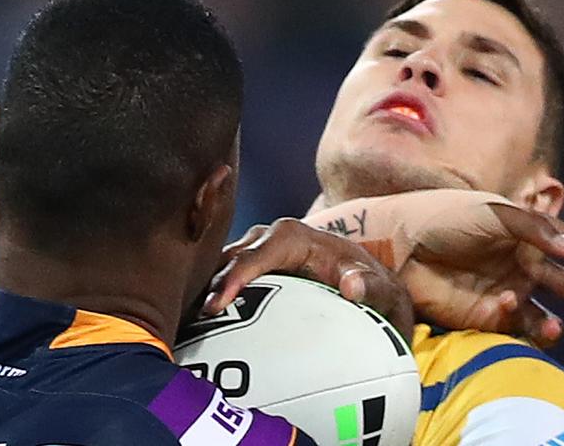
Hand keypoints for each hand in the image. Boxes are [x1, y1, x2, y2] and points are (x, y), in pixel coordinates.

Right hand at [203, 218, 413, 340]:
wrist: (361, 281)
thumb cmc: (368, 283)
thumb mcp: (379, 287)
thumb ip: (370, 285)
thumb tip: (352, 286)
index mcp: (293, 237)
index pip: (258, 252)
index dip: (237, 275)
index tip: (218, 305)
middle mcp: (267, 239)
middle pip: (230, 259)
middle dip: (208, 286)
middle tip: (192, 322)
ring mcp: (254, 252)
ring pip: (218, 267)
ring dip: (202, 293)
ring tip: (185, 327)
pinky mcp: (248, 268)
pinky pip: (222, 279)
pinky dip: (209, 297)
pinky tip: (195, 324)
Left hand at [302, 189, 563, 347]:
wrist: (399, 242)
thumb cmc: (442, 217)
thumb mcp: (490, 212)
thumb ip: (533, 228)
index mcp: (529, 236)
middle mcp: (523, 265)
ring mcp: (506, 291)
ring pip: (549, 316)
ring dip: (558, 323)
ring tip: (551, 327)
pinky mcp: (485, 315)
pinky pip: (518, 329)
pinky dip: (525, 327)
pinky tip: (507, 308)